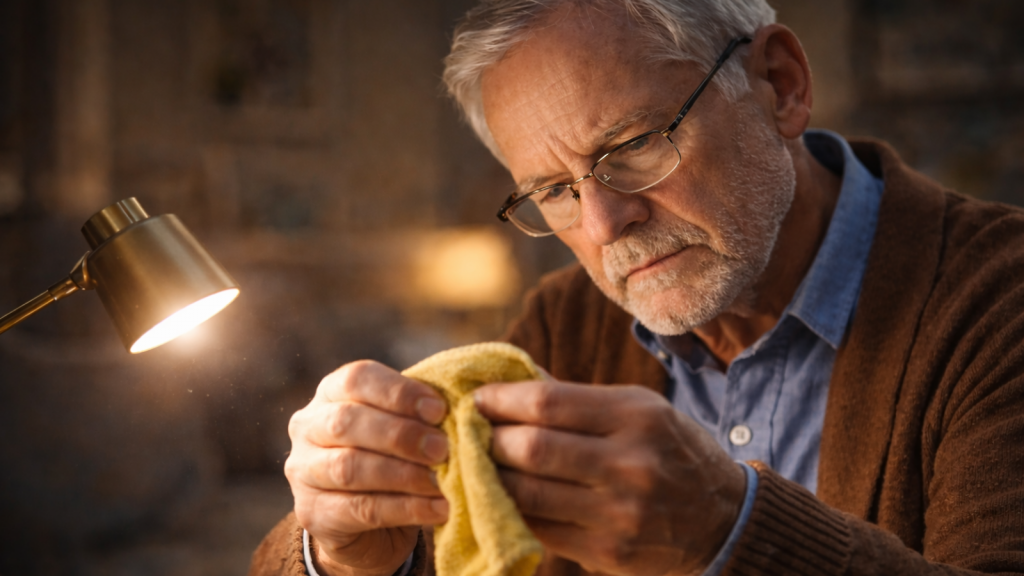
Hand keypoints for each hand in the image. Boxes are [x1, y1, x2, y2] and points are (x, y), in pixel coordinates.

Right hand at [285, 361, 450, 575]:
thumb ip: (420, 413)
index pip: (356, 379)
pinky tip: (438, 509)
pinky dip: (406, 509)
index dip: (399, 392)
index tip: (439, 410)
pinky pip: (361, 509)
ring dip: (404, 474)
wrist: (367, 524)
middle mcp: (308, 426)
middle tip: (442, 449)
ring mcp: (303, 470)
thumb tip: (462, 409)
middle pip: (347, 421)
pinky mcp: (312, 513)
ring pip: (349, 467)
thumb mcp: (402, 426)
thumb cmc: (392, 457)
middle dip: (400, 435)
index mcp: (331, 392)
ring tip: (442, 481)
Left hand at [475, 379, 745, 575]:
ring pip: (528, 494)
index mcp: (637, 416)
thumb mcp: (639, 409)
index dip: (501, 400)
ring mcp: (620, 513)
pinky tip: (503, 497)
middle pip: (532, 449)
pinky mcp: (609, 553)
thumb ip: (577, 398)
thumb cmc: (671, 450)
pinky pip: (540, 529)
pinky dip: (513, 511)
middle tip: (471, 434)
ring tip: (480, 465)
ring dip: (492, 478)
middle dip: (489, 440)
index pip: (547, 402)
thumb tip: (511, 380)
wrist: (724, 520)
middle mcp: (631, 464)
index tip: (477, 398)